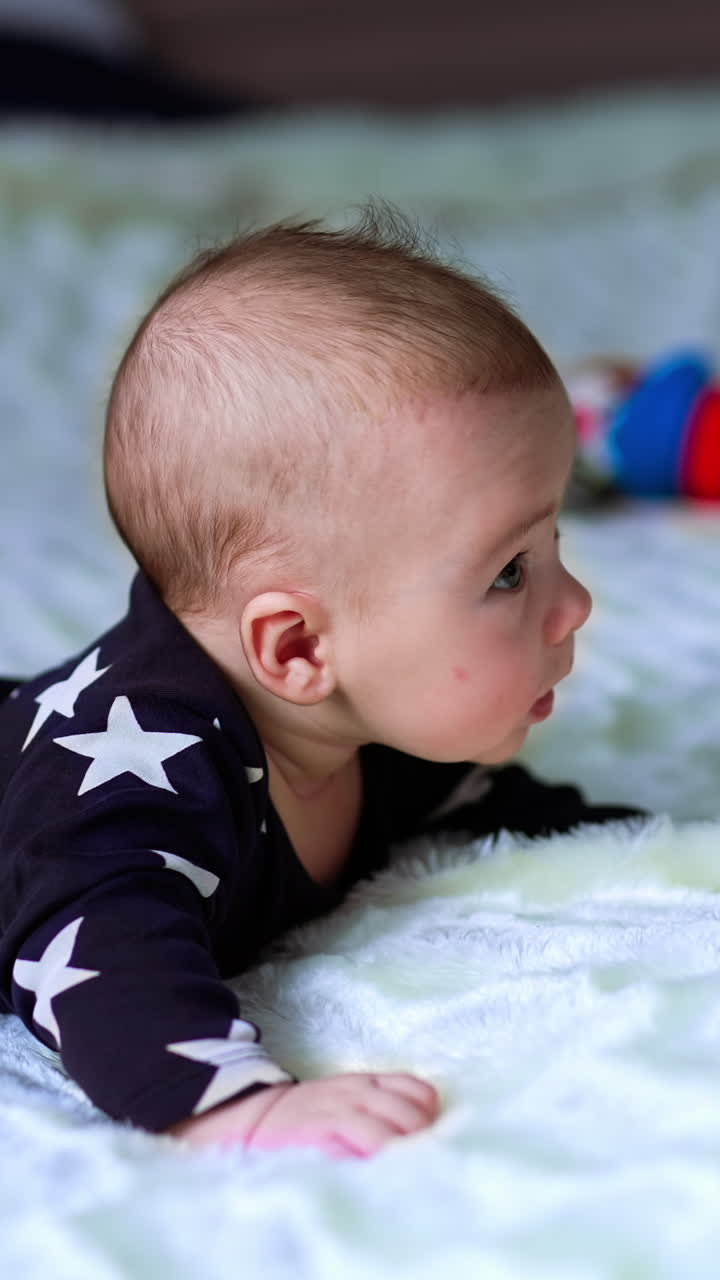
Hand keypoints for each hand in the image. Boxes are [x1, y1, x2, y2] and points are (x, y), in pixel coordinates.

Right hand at [168, 1071, 439, 1158]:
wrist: (249, 1116)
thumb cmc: (304, 1115)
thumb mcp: (343, 1097)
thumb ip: (377, 1104)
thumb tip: (422, 1126)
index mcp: (365, 1082)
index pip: (417, 1091)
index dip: (429, 1115)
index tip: (429, 1137)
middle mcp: (358, 1093)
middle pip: (412, 1114)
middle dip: (423, 1139)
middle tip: (422, 1161)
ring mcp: (339, 1113)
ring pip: (391, 1133)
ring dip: (404, 1152)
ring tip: (406, 1171)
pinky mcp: (321, 1134)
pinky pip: (362, 1145)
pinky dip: (377, 1159)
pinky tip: (380, 1171)